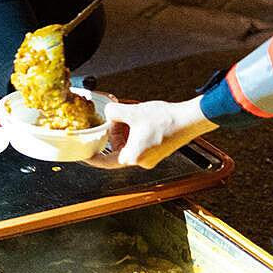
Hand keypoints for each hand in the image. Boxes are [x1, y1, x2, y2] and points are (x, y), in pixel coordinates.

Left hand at [87, 97, 217, 169]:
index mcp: (133, 157)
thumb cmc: (165, 120)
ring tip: (130, 116)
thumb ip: (113, 112)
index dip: (92, 157)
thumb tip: (106, 112)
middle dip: (114, 133)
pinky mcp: (157, 151)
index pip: (104, 162)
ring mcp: (150, 157)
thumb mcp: (132, 111)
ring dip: (125, 131)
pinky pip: (139, 143)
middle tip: (115, 119)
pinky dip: (135, 132)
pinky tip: (139, 119)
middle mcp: (141, 161)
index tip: (82, 154)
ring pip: (128, 144)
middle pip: (117, 149)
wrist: (190, 119)